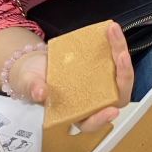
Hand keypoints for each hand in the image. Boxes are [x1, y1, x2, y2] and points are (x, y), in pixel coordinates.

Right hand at [9, 22, 132, 131]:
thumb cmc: (32, 80)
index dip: (102, 119)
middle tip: (121, 57)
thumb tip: (40, 92)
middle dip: (123, 77)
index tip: (111, 111)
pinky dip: (115, 43)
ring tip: (113, 32)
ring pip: (119, 74)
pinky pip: (114, 57)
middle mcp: (93, 99)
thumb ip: (33, 88)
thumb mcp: (27, 84)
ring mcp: (100, 82)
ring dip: (120, 52)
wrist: (35, 63)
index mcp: (75, 113)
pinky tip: (112, 29)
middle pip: (117, 95)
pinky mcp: (102, 66)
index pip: (92, 122)